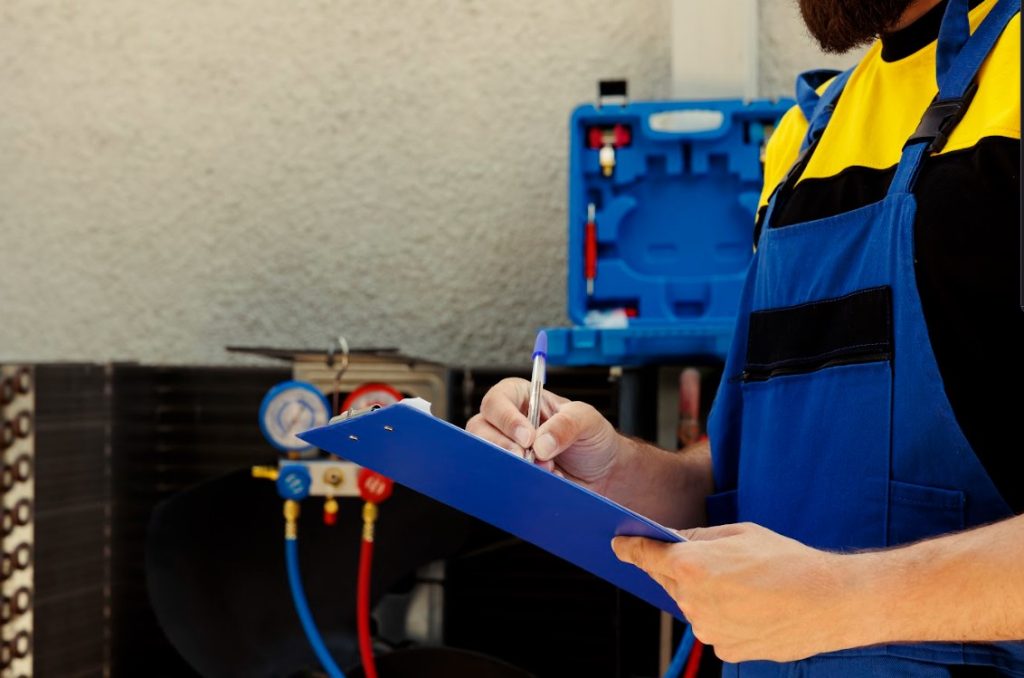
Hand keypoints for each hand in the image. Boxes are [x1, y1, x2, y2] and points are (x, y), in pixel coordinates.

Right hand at [465, 377, 623, 493]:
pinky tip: (542, 482)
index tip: (527, 437)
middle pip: (480, 427)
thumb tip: (541, 443)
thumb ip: (566, 425)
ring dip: (510, 464)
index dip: (507, 417)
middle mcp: (509, 422)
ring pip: (486, 454)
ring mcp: (508, 449)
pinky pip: (500, 477)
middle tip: (526, 458)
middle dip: (502, 445)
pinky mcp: (512, 473)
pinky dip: (518, 482)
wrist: (604, 473)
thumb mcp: (587, 420)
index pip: (499, 399)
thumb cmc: (593, 438)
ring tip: (544, 470)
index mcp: (523, 398)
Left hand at [612, 522, 858, 662]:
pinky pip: (714, 627)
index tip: (619, 545)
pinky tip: (751, 606)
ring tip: (743, 585)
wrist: (829, 602)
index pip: (647, 556)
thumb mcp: (739, 533)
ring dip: (705, 594)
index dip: (630, 548)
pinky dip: (724, 616)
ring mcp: (708, 630)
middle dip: (680, 569)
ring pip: (693, 606)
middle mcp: (693, 601)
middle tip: (710, 562)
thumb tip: (674, 540)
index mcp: (692, 566)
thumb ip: (699, 537)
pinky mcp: (725, 649)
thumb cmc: (787, 561)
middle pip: (670, 580)